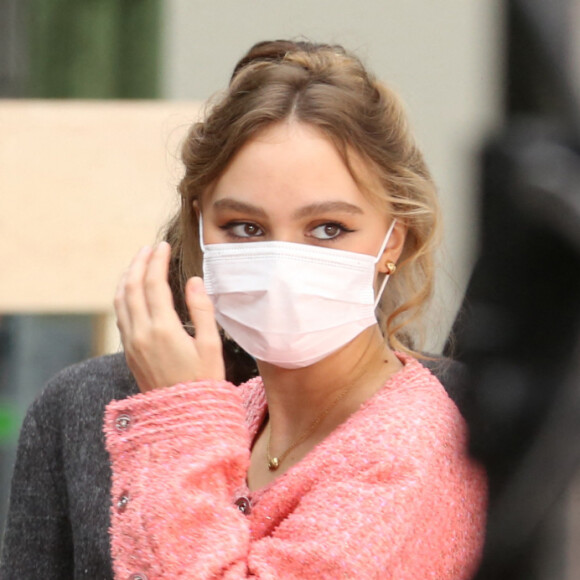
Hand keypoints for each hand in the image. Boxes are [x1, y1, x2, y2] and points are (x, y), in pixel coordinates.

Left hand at [115, 242, 224, 391]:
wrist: (183, 416)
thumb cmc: (203, 381)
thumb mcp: (211, 345)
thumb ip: (202, 310)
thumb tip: (194, 281)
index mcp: (163, 330)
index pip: (155, 284)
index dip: (158, 261)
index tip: (163, 246)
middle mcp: (141, 334)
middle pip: (133, 287)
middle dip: (139, 263)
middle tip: (150, 248)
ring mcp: (132, 343)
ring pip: (120, 301)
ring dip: (127, 277)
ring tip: (138, 263)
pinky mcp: (129, 352)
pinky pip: (120, 316)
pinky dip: (123, 296)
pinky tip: (131, 291)